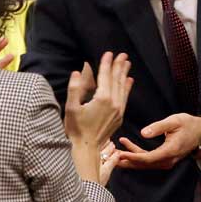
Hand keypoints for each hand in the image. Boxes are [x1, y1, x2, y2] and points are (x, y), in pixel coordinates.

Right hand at [64, 52, 131, 182]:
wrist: (86, 148)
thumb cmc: (76, 128)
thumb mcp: (71, 108)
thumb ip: (74, 89)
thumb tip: (77, 72)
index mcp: (101, 99)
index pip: (105, 76)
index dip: (106, 64)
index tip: (108, 53)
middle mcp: (113, 103)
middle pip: (116, 80)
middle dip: (119, 66)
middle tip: (123, 54)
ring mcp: (118, 110)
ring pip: (122, 88)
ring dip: (124, 74)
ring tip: (127, 64)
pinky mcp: (119, 116)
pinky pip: (125, 98)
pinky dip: (127, 88)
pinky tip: (129, 81)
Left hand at [115, 113, 200, 170]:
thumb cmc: (188, 124)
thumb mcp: (175, 121)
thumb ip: (158, 127)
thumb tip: (143, 133)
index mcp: (170, 151)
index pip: (148, 158)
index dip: (133, 157)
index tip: (120, 154)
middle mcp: (167, 160)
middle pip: (143, 164)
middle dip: (126, 161)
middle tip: (110, 157)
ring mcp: (165, 161)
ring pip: (144, 164)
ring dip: (129, 159)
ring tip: (113, 152)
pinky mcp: (163, 159)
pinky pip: (147, 160)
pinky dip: (135, 155)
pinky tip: (126, 146)